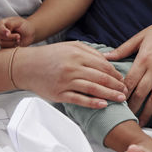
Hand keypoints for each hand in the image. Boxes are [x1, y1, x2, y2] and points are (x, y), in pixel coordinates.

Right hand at [0, 17, 33, 48]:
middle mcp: (0, 31)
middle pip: (1, 36)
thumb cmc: (24, 25)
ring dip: (12, 42)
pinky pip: (5, 49)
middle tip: (19, 36)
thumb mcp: (19, 22)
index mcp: (2, 23)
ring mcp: (2, 39)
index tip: (9, 32)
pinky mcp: (5, 46)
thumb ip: (11, 25)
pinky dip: (12, 47)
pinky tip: (17, 44)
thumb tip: (6, 33)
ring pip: (2, 43)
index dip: (3, 31)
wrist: (29, 32)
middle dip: (11, 37)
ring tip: (18, 40)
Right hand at [11, 42, 127, 107]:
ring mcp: (65, 81)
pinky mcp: (59, 94)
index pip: (102, 65)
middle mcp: (72, 67)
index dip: (115, 73)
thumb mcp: (70, 46)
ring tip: (120, 99)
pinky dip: (92, 103)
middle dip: (116, 85)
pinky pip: (79, 99)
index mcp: (76, 54)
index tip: (122, 79)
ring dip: (109, 95)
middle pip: (100, 77)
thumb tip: (108, 60)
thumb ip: (89, 51)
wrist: (26, 66)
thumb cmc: (49, 55)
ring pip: (93, 89)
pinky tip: (103, 105)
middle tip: (125, 91)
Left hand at [107, 10, 151, 126]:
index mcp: (144, 58)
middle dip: (132, 107)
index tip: (115, 103)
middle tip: (124, 118)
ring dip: (147, 112)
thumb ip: (123, 49)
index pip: (130, 81)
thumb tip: (106, 57)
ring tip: (139, 122)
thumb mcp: (140, 36)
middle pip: (141, 93)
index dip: (122, 94)